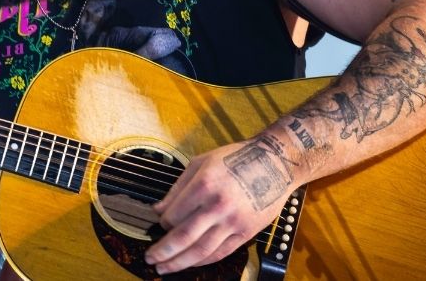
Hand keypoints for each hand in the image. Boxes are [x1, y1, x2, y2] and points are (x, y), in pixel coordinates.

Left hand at [145, 135, 297, 274]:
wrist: (275, 163)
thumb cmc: (236, 158)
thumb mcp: (201, 163)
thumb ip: (177, 188)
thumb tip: (157, 209)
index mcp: (203, 185)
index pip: (173, 215)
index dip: (162, 223)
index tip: (160, 224)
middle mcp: (217, 206)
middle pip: (183, 237)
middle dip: (163, 251)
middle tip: (150, 258)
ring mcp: (233, 222)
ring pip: (201, 251)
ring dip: (180, 263)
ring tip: (164, 268)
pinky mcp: (246, 232)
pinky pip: (221, 253)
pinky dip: (203, 261)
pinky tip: (191, 264)